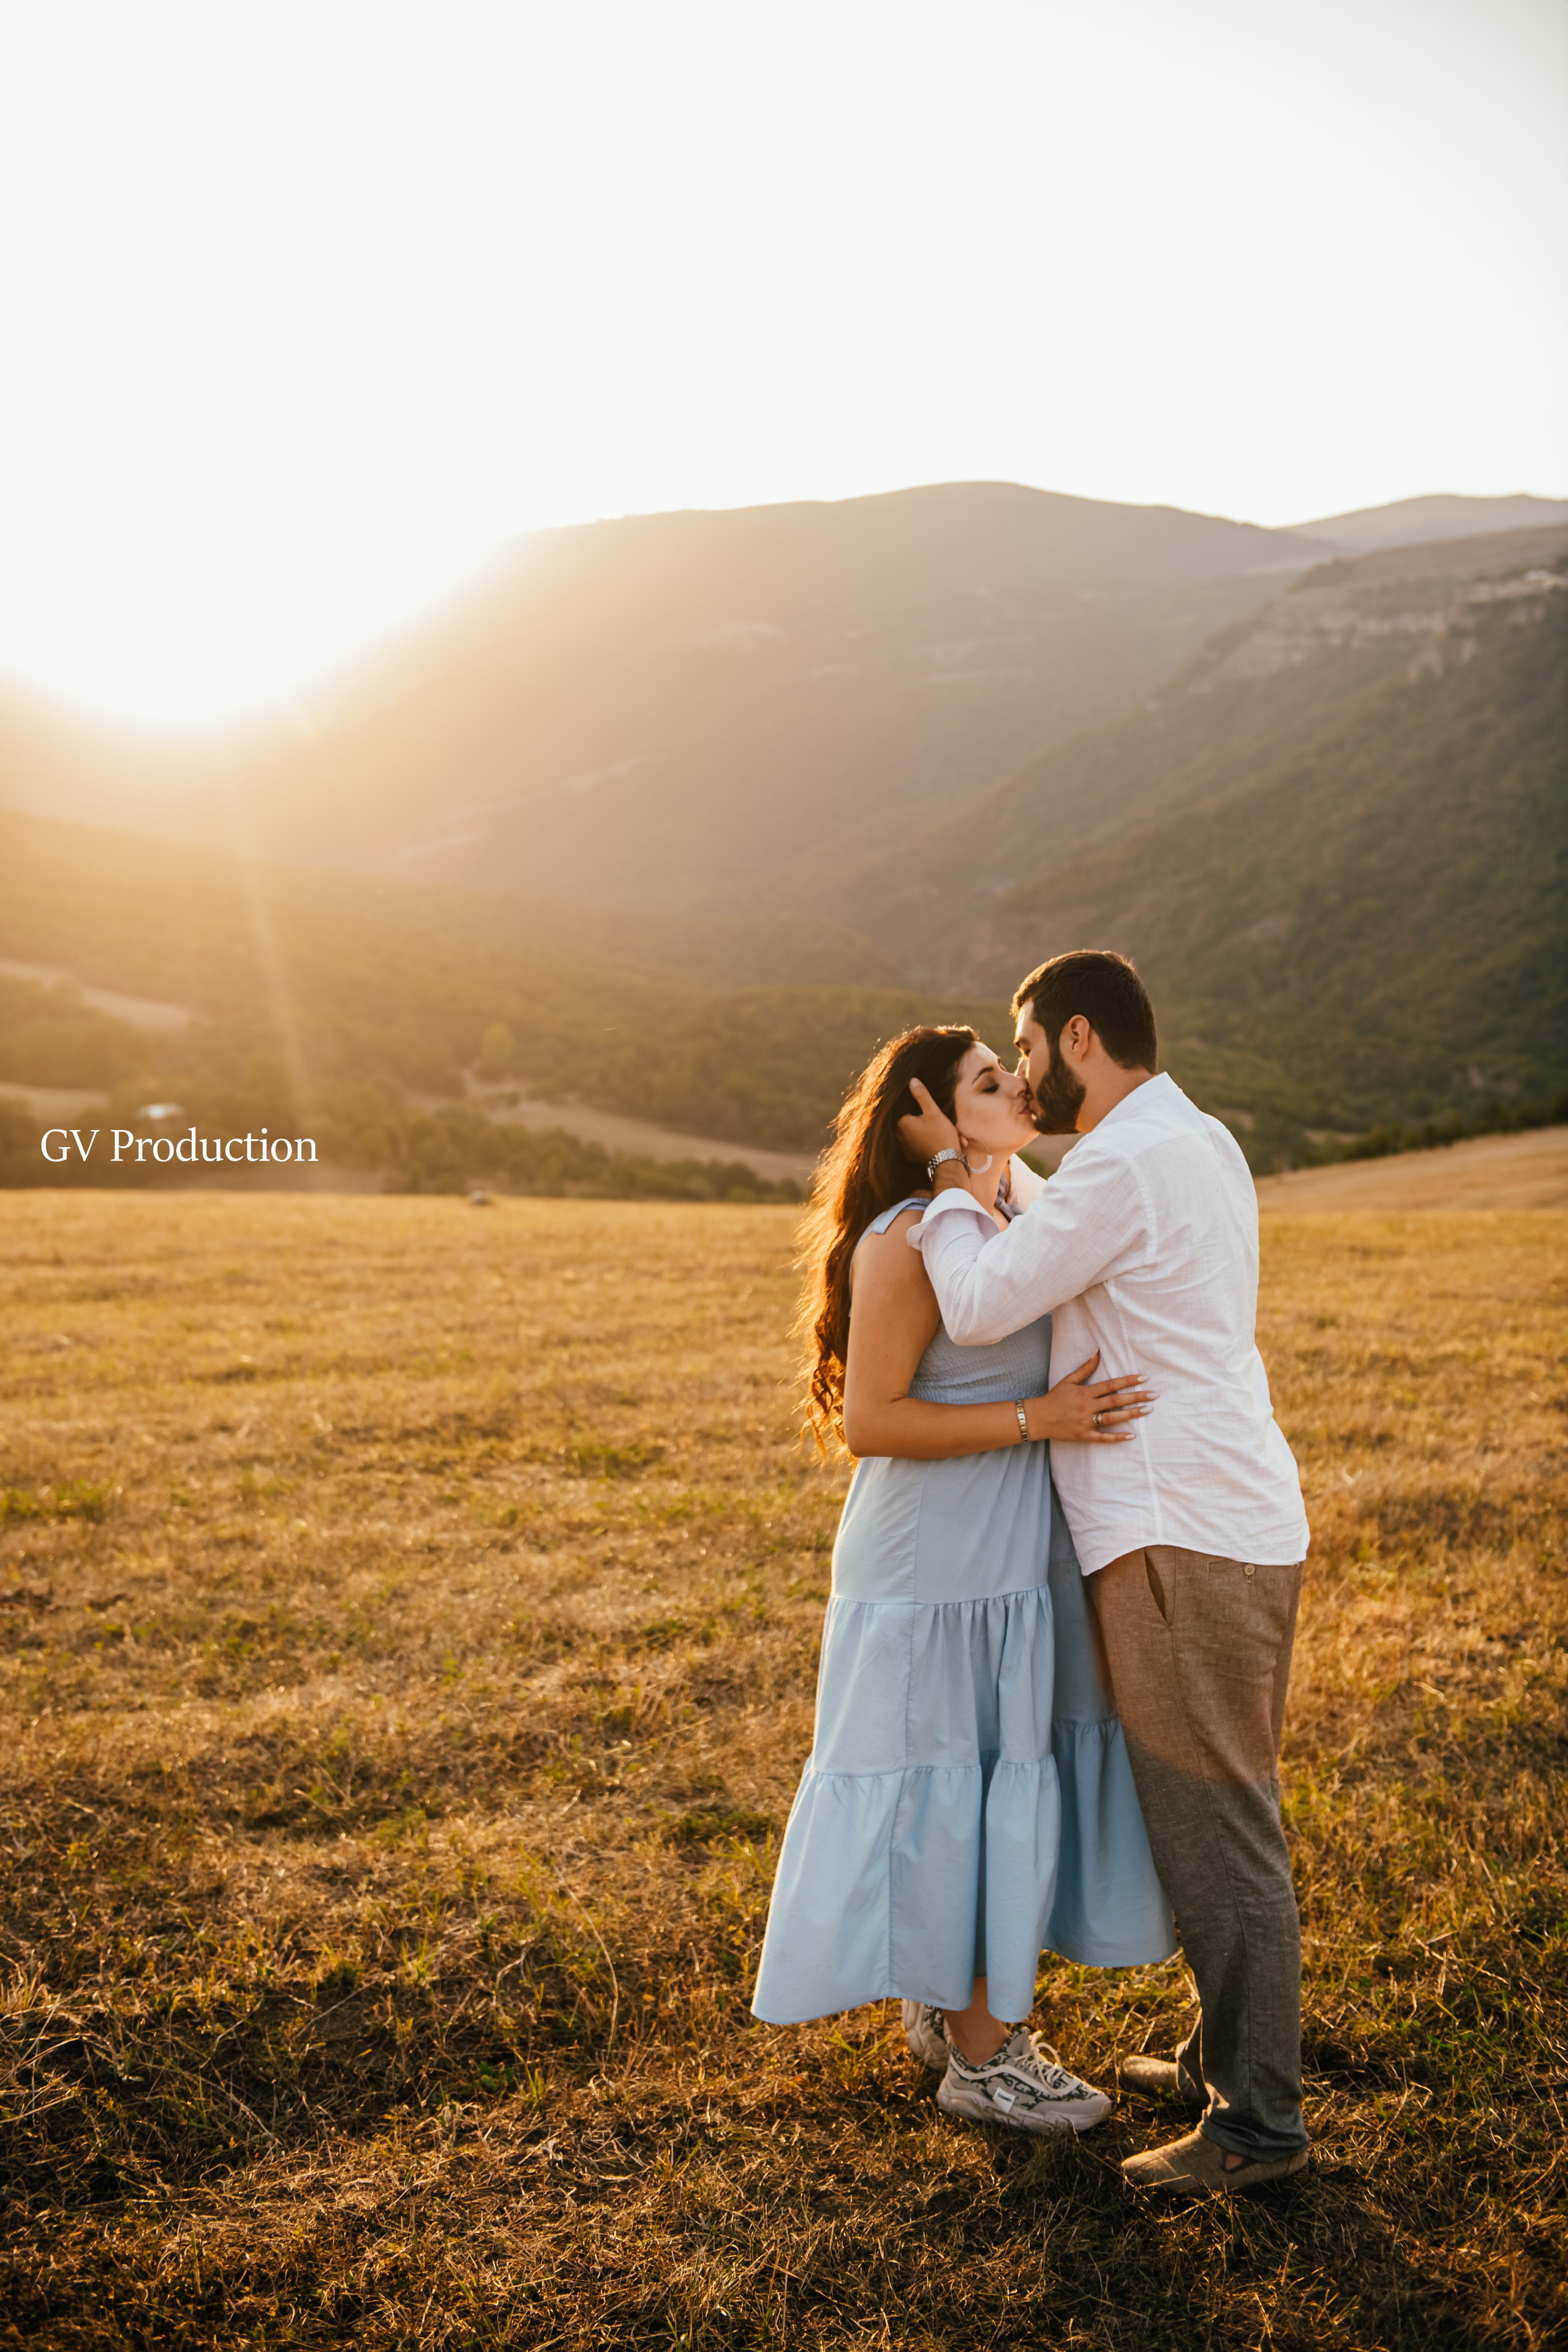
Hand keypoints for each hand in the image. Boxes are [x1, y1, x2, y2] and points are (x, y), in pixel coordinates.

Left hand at [897, 1077, 962, 1173]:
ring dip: (919, 1130)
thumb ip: (921, 1095)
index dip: (912, 1104)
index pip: (901, 1107)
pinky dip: (920, 1140)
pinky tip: (929, 1138)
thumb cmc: (940, 1135)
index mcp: (901, 1123)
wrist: (947, 1161)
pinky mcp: (909, 1155)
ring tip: (932, 1128)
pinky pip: (912, 1144)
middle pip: (905, 1120)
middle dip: (917, 1117)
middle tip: (931, 1118)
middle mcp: (897, 1136)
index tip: (922, 1105)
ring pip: (909, 1133)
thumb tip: (912, 1081)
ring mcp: (903, 1147)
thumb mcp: (933, 1112)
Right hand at [1026, 1352, 1155, 1443]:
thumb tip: (1098, 1352)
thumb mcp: (1068, 1380)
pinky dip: (1117, 1438)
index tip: (1144, 1378)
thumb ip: (1085, 1368)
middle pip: (1116, 1401)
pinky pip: (1103, 1437)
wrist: (1038, 1418)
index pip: (1110, 1385)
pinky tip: (1131, 1435)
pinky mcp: (1084, 1435)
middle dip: (1136, 1397)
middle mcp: (1087, 1407)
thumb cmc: (1054, 1397)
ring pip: (1113, 1418)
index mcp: (1085, 1392)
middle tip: (1154, 1395)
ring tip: (1148, 1410)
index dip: (1128, 1381)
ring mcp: (1086, 1422)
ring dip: (1131, 1414)